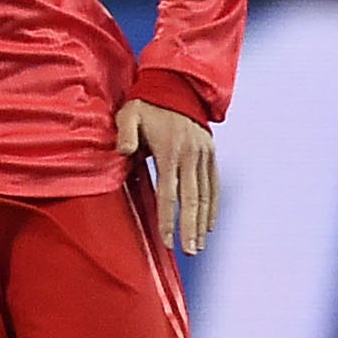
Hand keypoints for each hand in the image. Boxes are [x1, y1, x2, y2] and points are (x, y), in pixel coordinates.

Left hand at [115, 100, 217, 254]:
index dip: (168, 219)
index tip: (168, 242)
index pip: (169, 193)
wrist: (177, 84)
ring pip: (205, 195)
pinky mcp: (210, 153)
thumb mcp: (129, 114)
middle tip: (189, 252)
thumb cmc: (146, 103)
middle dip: (190, 229)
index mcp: (170, 151)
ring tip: (198, 246)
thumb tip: (123, 152)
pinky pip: (214, 184)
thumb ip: (125, 134)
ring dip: (202, 223)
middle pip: (191, 199)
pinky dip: (213, 206)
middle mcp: (191, 156)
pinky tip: (210, 224)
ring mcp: (204, 154)